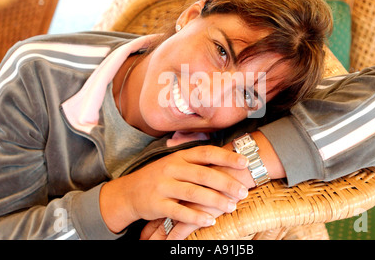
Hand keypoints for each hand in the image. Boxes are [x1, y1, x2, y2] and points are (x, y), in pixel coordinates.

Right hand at [99, 145, 248, 232]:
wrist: (129, 191)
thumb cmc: (160, 177)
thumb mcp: (175, 164)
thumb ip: (196, 162)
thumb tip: (227, 160)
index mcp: (179, 156)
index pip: (206, 153)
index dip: (226, 157)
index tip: (244, 162)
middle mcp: (172, 168)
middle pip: (203, 174)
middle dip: (226, 183)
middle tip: (243, 191)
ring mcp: (163, 186)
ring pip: (193, 193)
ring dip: (215, 200)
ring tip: (231, 207)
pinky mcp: (157, 204)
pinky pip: (179, 211)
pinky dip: (196, 216)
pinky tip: (210, 221)